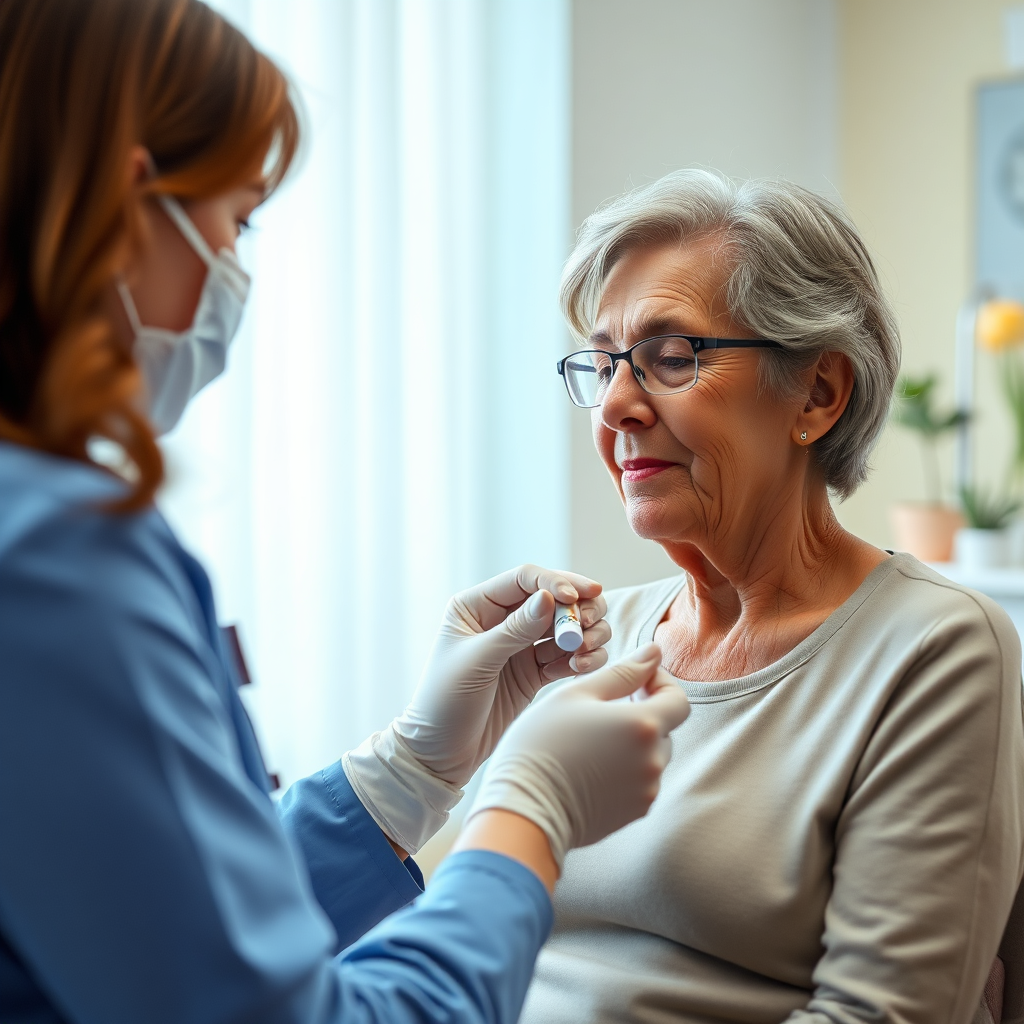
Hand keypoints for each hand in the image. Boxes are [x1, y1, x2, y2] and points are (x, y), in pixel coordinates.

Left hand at [395, 564, 609, 784]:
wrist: (440, 755)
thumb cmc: (444, 702)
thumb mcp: (477, 662)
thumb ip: (515, 630)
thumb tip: (550, 599)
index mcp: (476, 606)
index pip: (524, 579)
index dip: (555, 582)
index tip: (577, 598)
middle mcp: (501, 620)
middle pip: (553, 599)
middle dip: (578, 609)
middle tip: (589, 627)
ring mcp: (520, 646)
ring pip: (566, 627)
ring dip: (585, 634)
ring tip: (586, 652)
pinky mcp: (534, 673)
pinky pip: (568, 657)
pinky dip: (582, 659)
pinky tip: (581, 668)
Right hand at [464, 643, 689, 865]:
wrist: (524, 809)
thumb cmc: (542, 744)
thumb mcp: (576, 695)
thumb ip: (621, 672)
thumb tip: (653, 652)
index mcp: (642, 725)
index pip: (678, 699)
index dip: (661, 684)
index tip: (635, 682)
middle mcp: (653, 760)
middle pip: (664, 728)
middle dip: (642, 713)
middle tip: (603, 709)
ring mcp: (646, 790)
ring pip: (651, 755)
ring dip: (632, 742)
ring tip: (592, 740)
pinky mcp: (634, 812)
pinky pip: (640, 781)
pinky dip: (625, 769)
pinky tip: (590, 766)